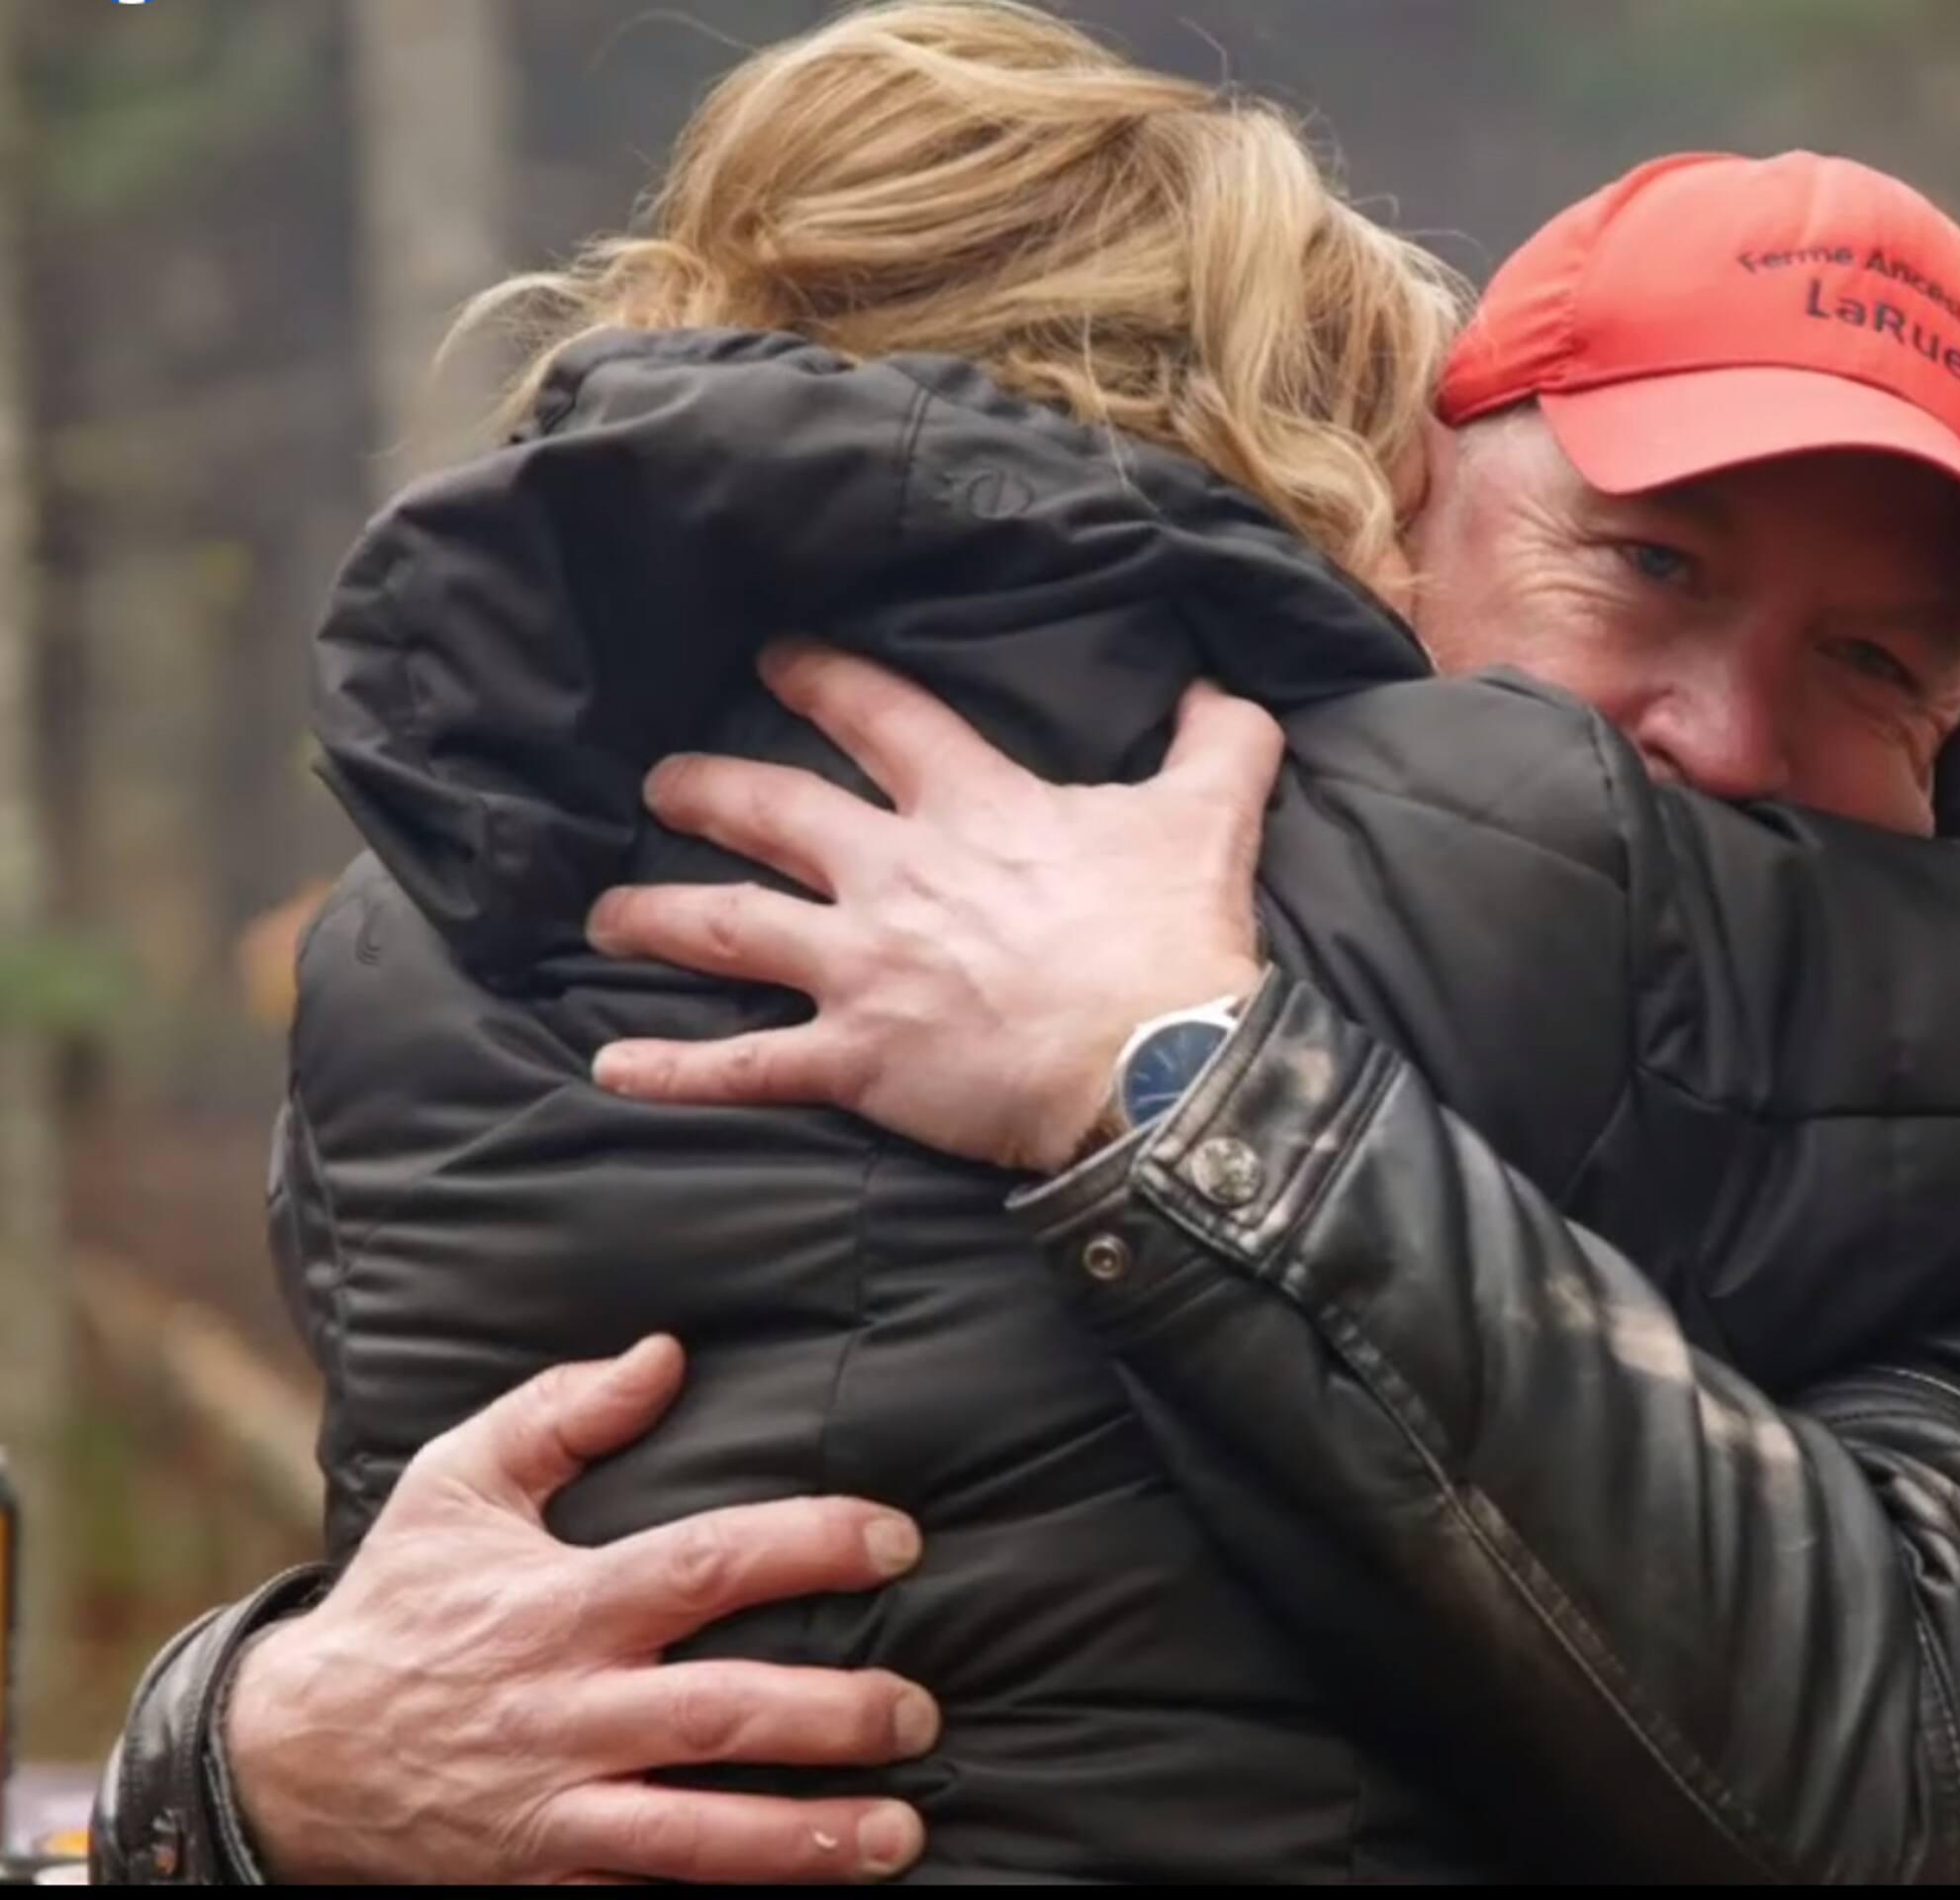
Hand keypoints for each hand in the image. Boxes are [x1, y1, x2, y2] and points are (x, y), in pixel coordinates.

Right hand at [225, 1338, 937, 1885]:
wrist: (284, 1761)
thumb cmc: (396, 1606)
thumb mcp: (455, 1486)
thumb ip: (561, 1412)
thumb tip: (665, 1353)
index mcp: (561, 1606)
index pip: (705, 1566)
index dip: (808, 1546)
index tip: (899, 1538)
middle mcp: (566, 1711)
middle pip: (718, 1712)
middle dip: (832, 1717)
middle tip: (921, 1711)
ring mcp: (555, 1810)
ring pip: (694, 1836)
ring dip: (803, 1841)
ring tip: (901, 1835)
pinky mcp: (542, 1882)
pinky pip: (642, 1898)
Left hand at [585, 642, 1279, 1173]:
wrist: (1158, 1069)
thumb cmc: (1175, 943)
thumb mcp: (1211, 817)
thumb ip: (1217, 741)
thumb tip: (1223, 687)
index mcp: (972, 808)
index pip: (879, 719)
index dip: (822, 678)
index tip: (774, 655)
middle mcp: (895, 875)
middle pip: (773, 813)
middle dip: (707, 791)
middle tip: (663, 783)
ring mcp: (864, 969)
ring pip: (729, 928)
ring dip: (656, 917)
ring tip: (606, 915)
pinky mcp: (856, 1062)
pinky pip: (746, 1068)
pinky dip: (675, 1072)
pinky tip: (610, 1071)